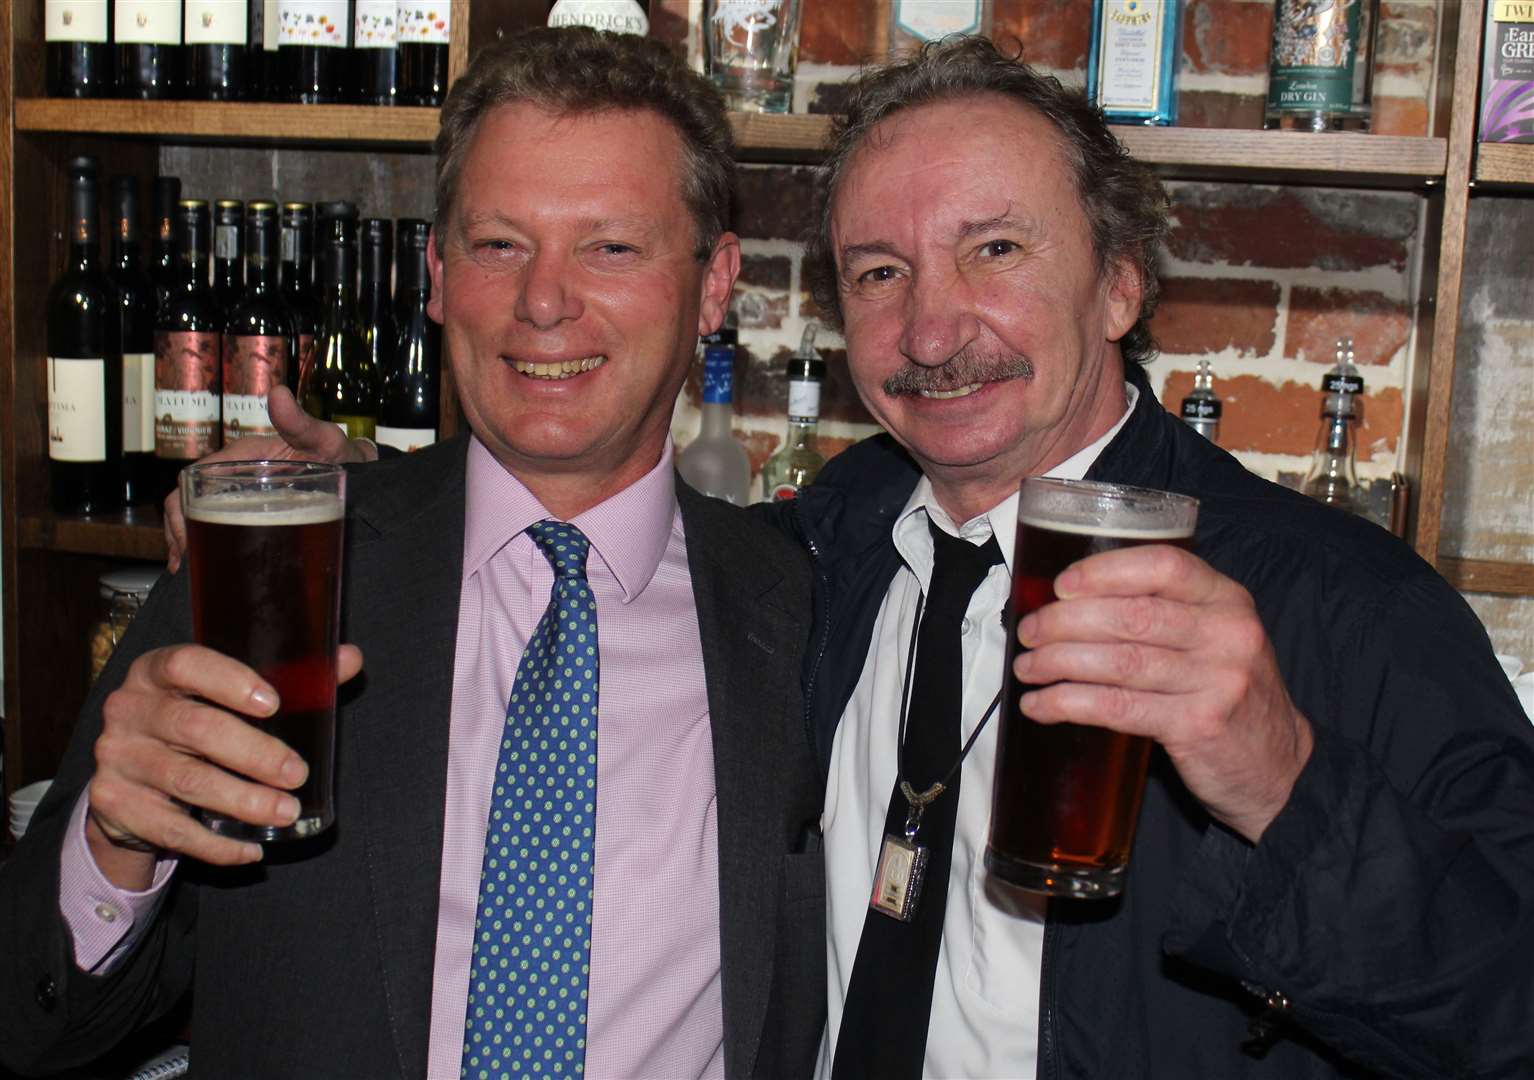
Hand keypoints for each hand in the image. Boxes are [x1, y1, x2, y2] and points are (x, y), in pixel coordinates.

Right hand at [85, 643, 364, 889]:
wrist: (131, 775)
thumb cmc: (196, 722)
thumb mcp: (229, 695)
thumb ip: (291, 678)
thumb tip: (350, 660)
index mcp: (156, 672)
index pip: (186, 663)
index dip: (229, 681)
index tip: (273, 703)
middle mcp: (129, 710)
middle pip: (195, 728)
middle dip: (254, 753)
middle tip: (297, 773)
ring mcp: (117, 758)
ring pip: (187, 781)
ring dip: (243, 801)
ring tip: (285, 811)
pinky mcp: (114, 804)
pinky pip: (172, 830)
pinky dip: (216, 844)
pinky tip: (251, 847)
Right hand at [162, 387, 376, 571]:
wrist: (360, 471)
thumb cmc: (341, 453)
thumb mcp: (323, 440)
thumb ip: (301, 424)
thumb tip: (278, 394)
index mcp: (243, 456)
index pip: (194, 478)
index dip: (182, 507)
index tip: (184, 538)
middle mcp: (236, 474)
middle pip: (189, 500)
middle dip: (179, 531)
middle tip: (182, 563)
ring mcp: (244, 493)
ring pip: (202, 515)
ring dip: (189, 541)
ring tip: (185, 569)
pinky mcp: (256, 510)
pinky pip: (223, 525)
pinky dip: (209, 546)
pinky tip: (204, 567)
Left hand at [1012, 544, 1312, 843]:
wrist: (1278, 765)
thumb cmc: (1226, 691)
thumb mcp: (1214, 637)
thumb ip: (1163, 613)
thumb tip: (1066, 602)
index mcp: (1227, 599)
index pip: (1163, 565)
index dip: (1104, 572)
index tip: (1060, 585)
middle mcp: (1228, 634)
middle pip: (1131, 616)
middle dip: (1065, 622)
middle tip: (1028, 632)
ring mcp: (1217, 681)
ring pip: (1119, 662)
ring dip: (1058, 663)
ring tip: (1026, 668)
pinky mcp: (1198, 726)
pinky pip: (1118, 707)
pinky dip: (1069, 703)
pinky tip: (1041, 705)